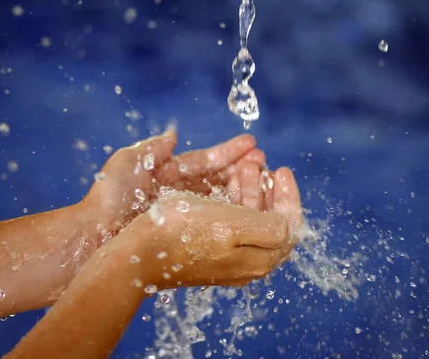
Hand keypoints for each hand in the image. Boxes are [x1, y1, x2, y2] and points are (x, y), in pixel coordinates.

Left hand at [82, 129, 265, 238]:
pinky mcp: (186, 235)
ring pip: (220, 200)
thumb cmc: (108, 196)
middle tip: (265, 162)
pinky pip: (214, 222)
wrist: (93, 235)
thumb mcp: (129, 162)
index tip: (252, 143)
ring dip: (243, 189)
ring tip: (265, 179)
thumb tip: (173, 135)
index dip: (228, 153)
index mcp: (168, 175)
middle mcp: (180, 194)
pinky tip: (251, 211)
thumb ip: (153, 148)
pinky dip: (233, 215)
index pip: (205, 161)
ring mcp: (184, 215)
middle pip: (218, 179)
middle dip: (242, 169)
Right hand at [102, 165, 302, 289]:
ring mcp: (226, 259)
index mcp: (259, 259)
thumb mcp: (235, 225)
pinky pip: (231, 223)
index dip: (290, 196)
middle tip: (262, 165)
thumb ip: (270, 226)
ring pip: (250, 220)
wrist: (139, 252)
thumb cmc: (186, 233)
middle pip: (270, 222)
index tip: (281, 169)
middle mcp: (246, 263)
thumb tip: (286, 225)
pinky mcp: (207, 251)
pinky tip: (225, 184)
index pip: (289, 227)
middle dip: (268, 189)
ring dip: (250, 189)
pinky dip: (233, 199)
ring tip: (243, 167)